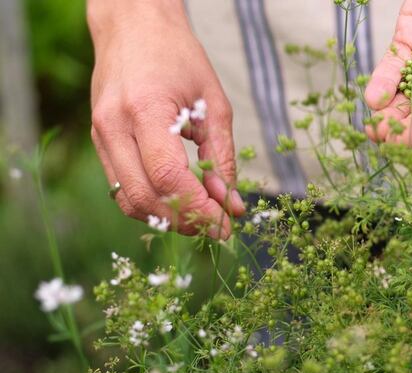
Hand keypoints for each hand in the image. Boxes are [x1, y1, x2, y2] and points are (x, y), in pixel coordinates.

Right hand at [88, 1, 244, 238]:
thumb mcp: (213, 103)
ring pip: (129, 199)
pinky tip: (179, 202)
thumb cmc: (178, 58)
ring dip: (167, 218)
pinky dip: (151, 203)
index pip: (168, 177)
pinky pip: (121, 187)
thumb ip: (222, 157)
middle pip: (144, 197)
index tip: (225, 225)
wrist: (132, 27)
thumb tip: (231, 205)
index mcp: (145, 110)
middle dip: (184, 221)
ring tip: (200, 218)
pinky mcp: (99, 142)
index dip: (198, 209)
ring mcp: (100, 135)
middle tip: (216, 227)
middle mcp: (114, 126)